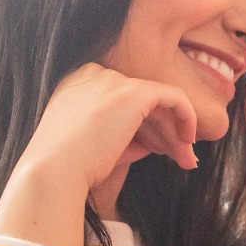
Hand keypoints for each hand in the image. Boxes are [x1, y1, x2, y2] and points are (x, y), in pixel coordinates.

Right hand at [0, 64, 197, 245]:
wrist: (56, 170)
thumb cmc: (70, 168)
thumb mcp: (96, 147)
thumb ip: (123, 138)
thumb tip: (152, 144)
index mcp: (77, 85)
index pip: (123, 102)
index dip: (145, 127)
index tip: (157, 151)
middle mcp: (93, 75)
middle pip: (142, 103)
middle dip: (165, 132)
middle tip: (184, 159)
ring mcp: (112, 80)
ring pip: (158, 104)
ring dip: (175, 134)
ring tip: (188, 161)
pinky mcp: (132, 92)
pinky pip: (172, 96)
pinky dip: (186, 115)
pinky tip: (189, 139)